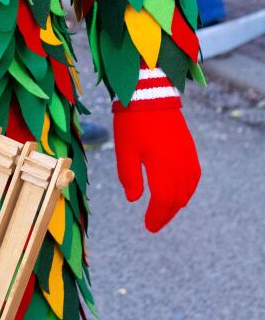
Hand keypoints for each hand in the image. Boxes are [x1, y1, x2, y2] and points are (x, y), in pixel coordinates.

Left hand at [113, 105, 200, 231]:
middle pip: (177, 199)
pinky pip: (193, 177)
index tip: (148, 226)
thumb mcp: (125, 150)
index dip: (156, 216)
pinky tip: (179, 192)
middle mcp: (179, 165)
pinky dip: (187, 190)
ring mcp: (187, 156)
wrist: (149, 93)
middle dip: (165, 214)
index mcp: (162, 166)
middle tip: (154, 224)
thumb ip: (129, 177)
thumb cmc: (132, 121)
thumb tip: (134, 199)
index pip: (163, 200)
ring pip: (187, 189)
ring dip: (177, 203)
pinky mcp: (190, 148)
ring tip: (164, 211)